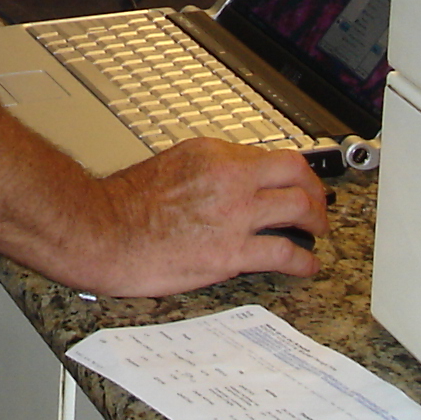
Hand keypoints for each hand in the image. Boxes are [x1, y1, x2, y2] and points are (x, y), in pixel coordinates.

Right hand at [81, 141, 328, 295]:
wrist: (102, 231)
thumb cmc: (122, 205)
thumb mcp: (169, 165)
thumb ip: (204, 171)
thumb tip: (223, 182)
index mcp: (211, 154)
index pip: (266, 156)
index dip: (288, 172)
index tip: (294, 182)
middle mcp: (230, 178)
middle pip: (296, 173)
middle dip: (315, 189)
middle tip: (318, 204)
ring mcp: (234, 214)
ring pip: (299, 207)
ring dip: (317, 221)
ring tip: (318, 232)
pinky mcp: (232, 252)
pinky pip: (285, 252)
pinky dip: (304, 260)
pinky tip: (307, 265)